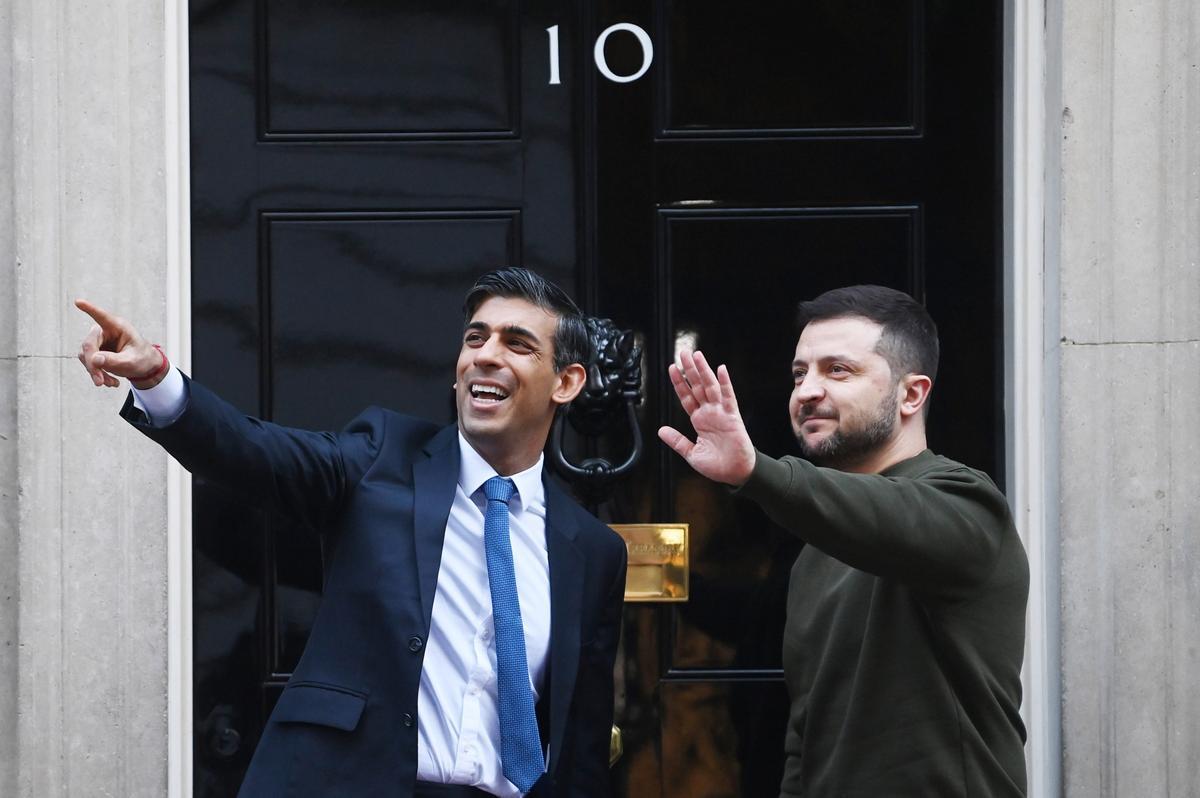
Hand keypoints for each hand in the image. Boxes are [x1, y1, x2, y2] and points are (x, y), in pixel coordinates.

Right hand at [74, 299, 164, 388]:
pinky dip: (97, 374)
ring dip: (95, 372)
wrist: (144, 366)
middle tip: (100, 382)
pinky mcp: (95, 351)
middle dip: (93, 365)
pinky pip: (89, 363)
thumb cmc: (142, 358)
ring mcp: (99, 341)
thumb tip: (94, 360)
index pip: (102, 316)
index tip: (78, 302)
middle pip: (89, 345)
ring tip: (110, 383)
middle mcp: (105, 331)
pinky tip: (110, 382)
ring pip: (86, 356)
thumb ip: (114, 360)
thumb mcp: (132, 361)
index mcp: (118, 327)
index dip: (90, 309)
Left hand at [657, 349, 755, 485]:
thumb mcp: (691, 453)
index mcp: (699, 420)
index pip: (686, 397)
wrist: (735, 474)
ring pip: (710, 387)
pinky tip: (721, 369)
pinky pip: (729, 397)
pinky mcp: (732, 417)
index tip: (672, 368)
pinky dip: (725, 383)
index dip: (679, 383)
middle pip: (697, 386)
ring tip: (696, 355)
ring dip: (703, 371)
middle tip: (683, 353)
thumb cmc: (718, 465)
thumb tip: (661, 430)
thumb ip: (677, 441)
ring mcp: (721, 413)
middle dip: (690, 369)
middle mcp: (709, 413)